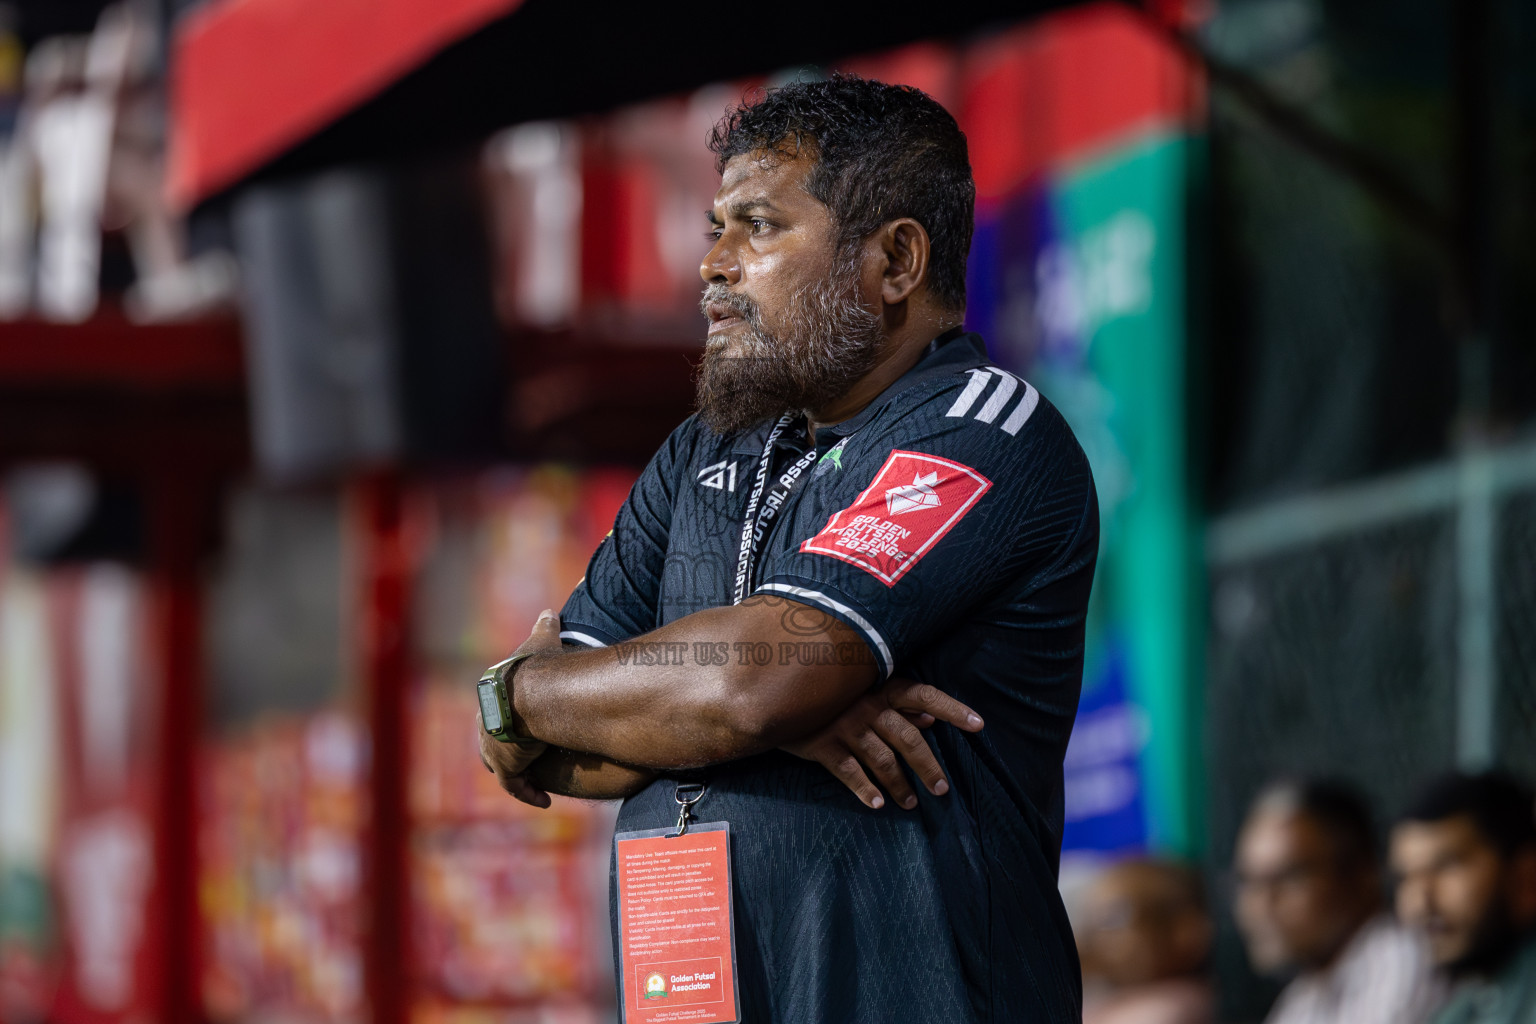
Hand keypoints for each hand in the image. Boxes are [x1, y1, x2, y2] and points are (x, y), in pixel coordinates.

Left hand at [475, 609, 562, 807]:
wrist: (533, 693)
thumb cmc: (537, 667)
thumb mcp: (541, 641)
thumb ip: (544, 627)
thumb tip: (550, 611)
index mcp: (491, 695)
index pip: (494, 710)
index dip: (507, 717)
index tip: (522, 725)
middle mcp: (485, 724)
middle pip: (490, 742)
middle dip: (505, 748)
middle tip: (525, 755)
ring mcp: (493, 747)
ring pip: (500, 765)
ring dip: (516, 771)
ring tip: (535, 777)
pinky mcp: (506, 766)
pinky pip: (516, 786)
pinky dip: (528, 793)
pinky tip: (543, 800)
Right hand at [781, 676, 982, 809]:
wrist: (776, 695)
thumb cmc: (830, 693)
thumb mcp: (862, 689)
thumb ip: (896, 702)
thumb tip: (930, 718)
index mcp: (881, 688)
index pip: (924, 695)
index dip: (952, 709)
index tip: (979, 725)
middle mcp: (867, 706)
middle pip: (908, 738)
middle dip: (928, 766)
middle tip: (942, 790)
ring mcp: (845, 726)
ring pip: (882, 759)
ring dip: (899, 784)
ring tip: (910, 804)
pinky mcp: (823, 745)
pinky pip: (849, 771)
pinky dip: (864, 789)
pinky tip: (877, 804)